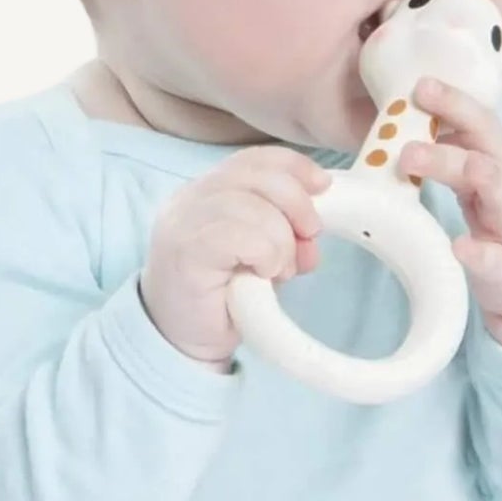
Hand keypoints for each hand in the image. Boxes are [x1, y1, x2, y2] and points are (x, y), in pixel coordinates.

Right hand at [141, 147, 332, 368]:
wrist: (178, 342)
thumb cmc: (218, 299)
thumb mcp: (260, 257)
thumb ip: (283, 235)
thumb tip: (313, 233)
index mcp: (207, 192)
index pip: (253, 159)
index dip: (293, 167)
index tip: (323, 187)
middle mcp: (190, 199)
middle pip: (256, 175)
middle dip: (296, 204)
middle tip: (307, 239)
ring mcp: (183, 222)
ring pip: (251, 205)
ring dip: (280, 240)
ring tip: (277, 270)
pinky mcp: (185, 251)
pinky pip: (239, 235)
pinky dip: (265, 253)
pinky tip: (262, 273)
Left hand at [403, 77, 501, 350]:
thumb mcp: (492, 182)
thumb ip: (460, 155)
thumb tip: (414, 123)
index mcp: (501, 166)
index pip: (480, 124)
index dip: (453, 102)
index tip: (420, 84)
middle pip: (484, 147)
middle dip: (450, 126)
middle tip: (407, 124)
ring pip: (497, 190)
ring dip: (466, 170)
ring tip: (421, 160)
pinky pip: (498, 259)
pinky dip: (479, 253)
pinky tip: (460, 248)